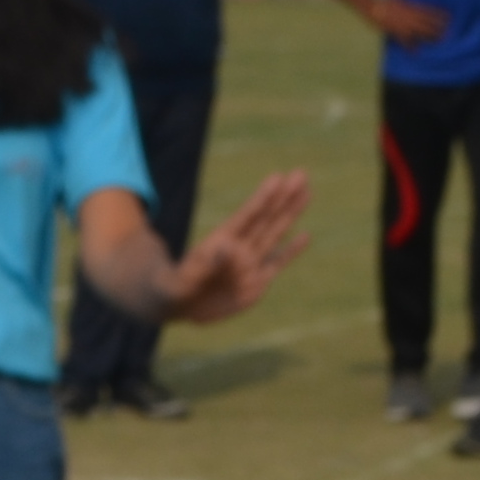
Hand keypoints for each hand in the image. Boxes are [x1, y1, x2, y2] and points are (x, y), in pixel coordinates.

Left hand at [162, 169, 316, 325]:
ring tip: (306, 191)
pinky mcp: (256, 284)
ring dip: (291, 213)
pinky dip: (291, 251)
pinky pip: (277, 263)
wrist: (178, 307)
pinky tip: (305, 235)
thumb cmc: (173, 291)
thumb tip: (227, 247)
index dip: (262, 198)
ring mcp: (249, 265)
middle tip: (301, 173)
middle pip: (266, 218)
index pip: (247, 216)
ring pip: (275, 234)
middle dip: (284, 196)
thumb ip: (205, 265)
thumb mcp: (182, 281)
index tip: (277, 178)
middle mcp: (239, 249)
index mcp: (220, 242)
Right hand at [367, 0, 452, 46]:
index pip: (430, 11)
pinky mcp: (397, 32)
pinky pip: (405, 42)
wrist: (375, 7)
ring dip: (429, 38)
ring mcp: (405, 26)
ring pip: (420, 33)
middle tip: (447, 33)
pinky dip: (410, 48)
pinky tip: (415, 53)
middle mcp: (411, 17)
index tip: (449, 17)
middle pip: (428, 24)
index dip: (440, 14)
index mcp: (413, 7)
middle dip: (438, 29)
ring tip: (438, 42)